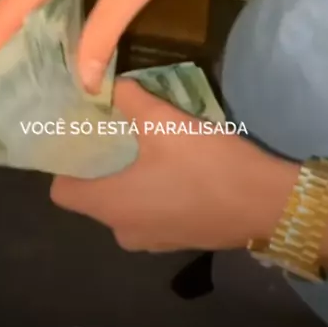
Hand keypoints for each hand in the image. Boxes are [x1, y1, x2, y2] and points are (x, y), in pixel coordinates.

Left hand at [51, 79, 294, 252]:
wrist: (266, 205)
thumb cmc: (206, 166)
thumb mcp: (165, 122)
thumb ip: (131, 100)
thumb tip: (112, 84)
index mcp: (108, 204)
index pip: (61, 192)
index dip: (67, 166)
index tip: (82, 140)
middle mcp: (121, 230)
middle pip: (95, 198)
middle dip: (103, 168)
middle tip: (118, 133)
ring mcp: (151, 241)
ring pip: (126, 207)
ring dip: (132, 182)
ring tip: (150, 149)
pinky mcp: (177, 242)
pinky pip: (152, 215)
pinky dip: (156, 196)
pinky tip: (178, 172)